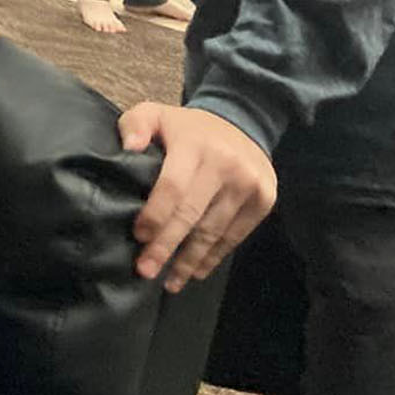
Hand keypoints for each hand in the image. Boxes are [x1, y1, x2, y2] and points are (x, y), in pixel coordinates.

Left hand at [119, 104, 276, 292]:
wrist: (243, 122)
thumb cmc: (188, 128)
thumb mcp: (157, 113)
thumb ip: (136, 124)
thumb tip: (129, 147)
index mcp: (196, 146)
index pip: (173, 187)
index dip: (155, 215)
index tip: (138, 237)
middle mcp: (226, 166)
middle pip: (192, 214)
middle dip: (167, 246)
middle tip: (146, 271)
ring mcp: (249, 185)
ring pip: (214, 231)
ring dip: (190, 260)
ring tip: (170, 282)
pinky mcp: (264, 200)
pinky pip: (234, 235)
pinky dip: (214, 256)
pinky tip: (196, 271)